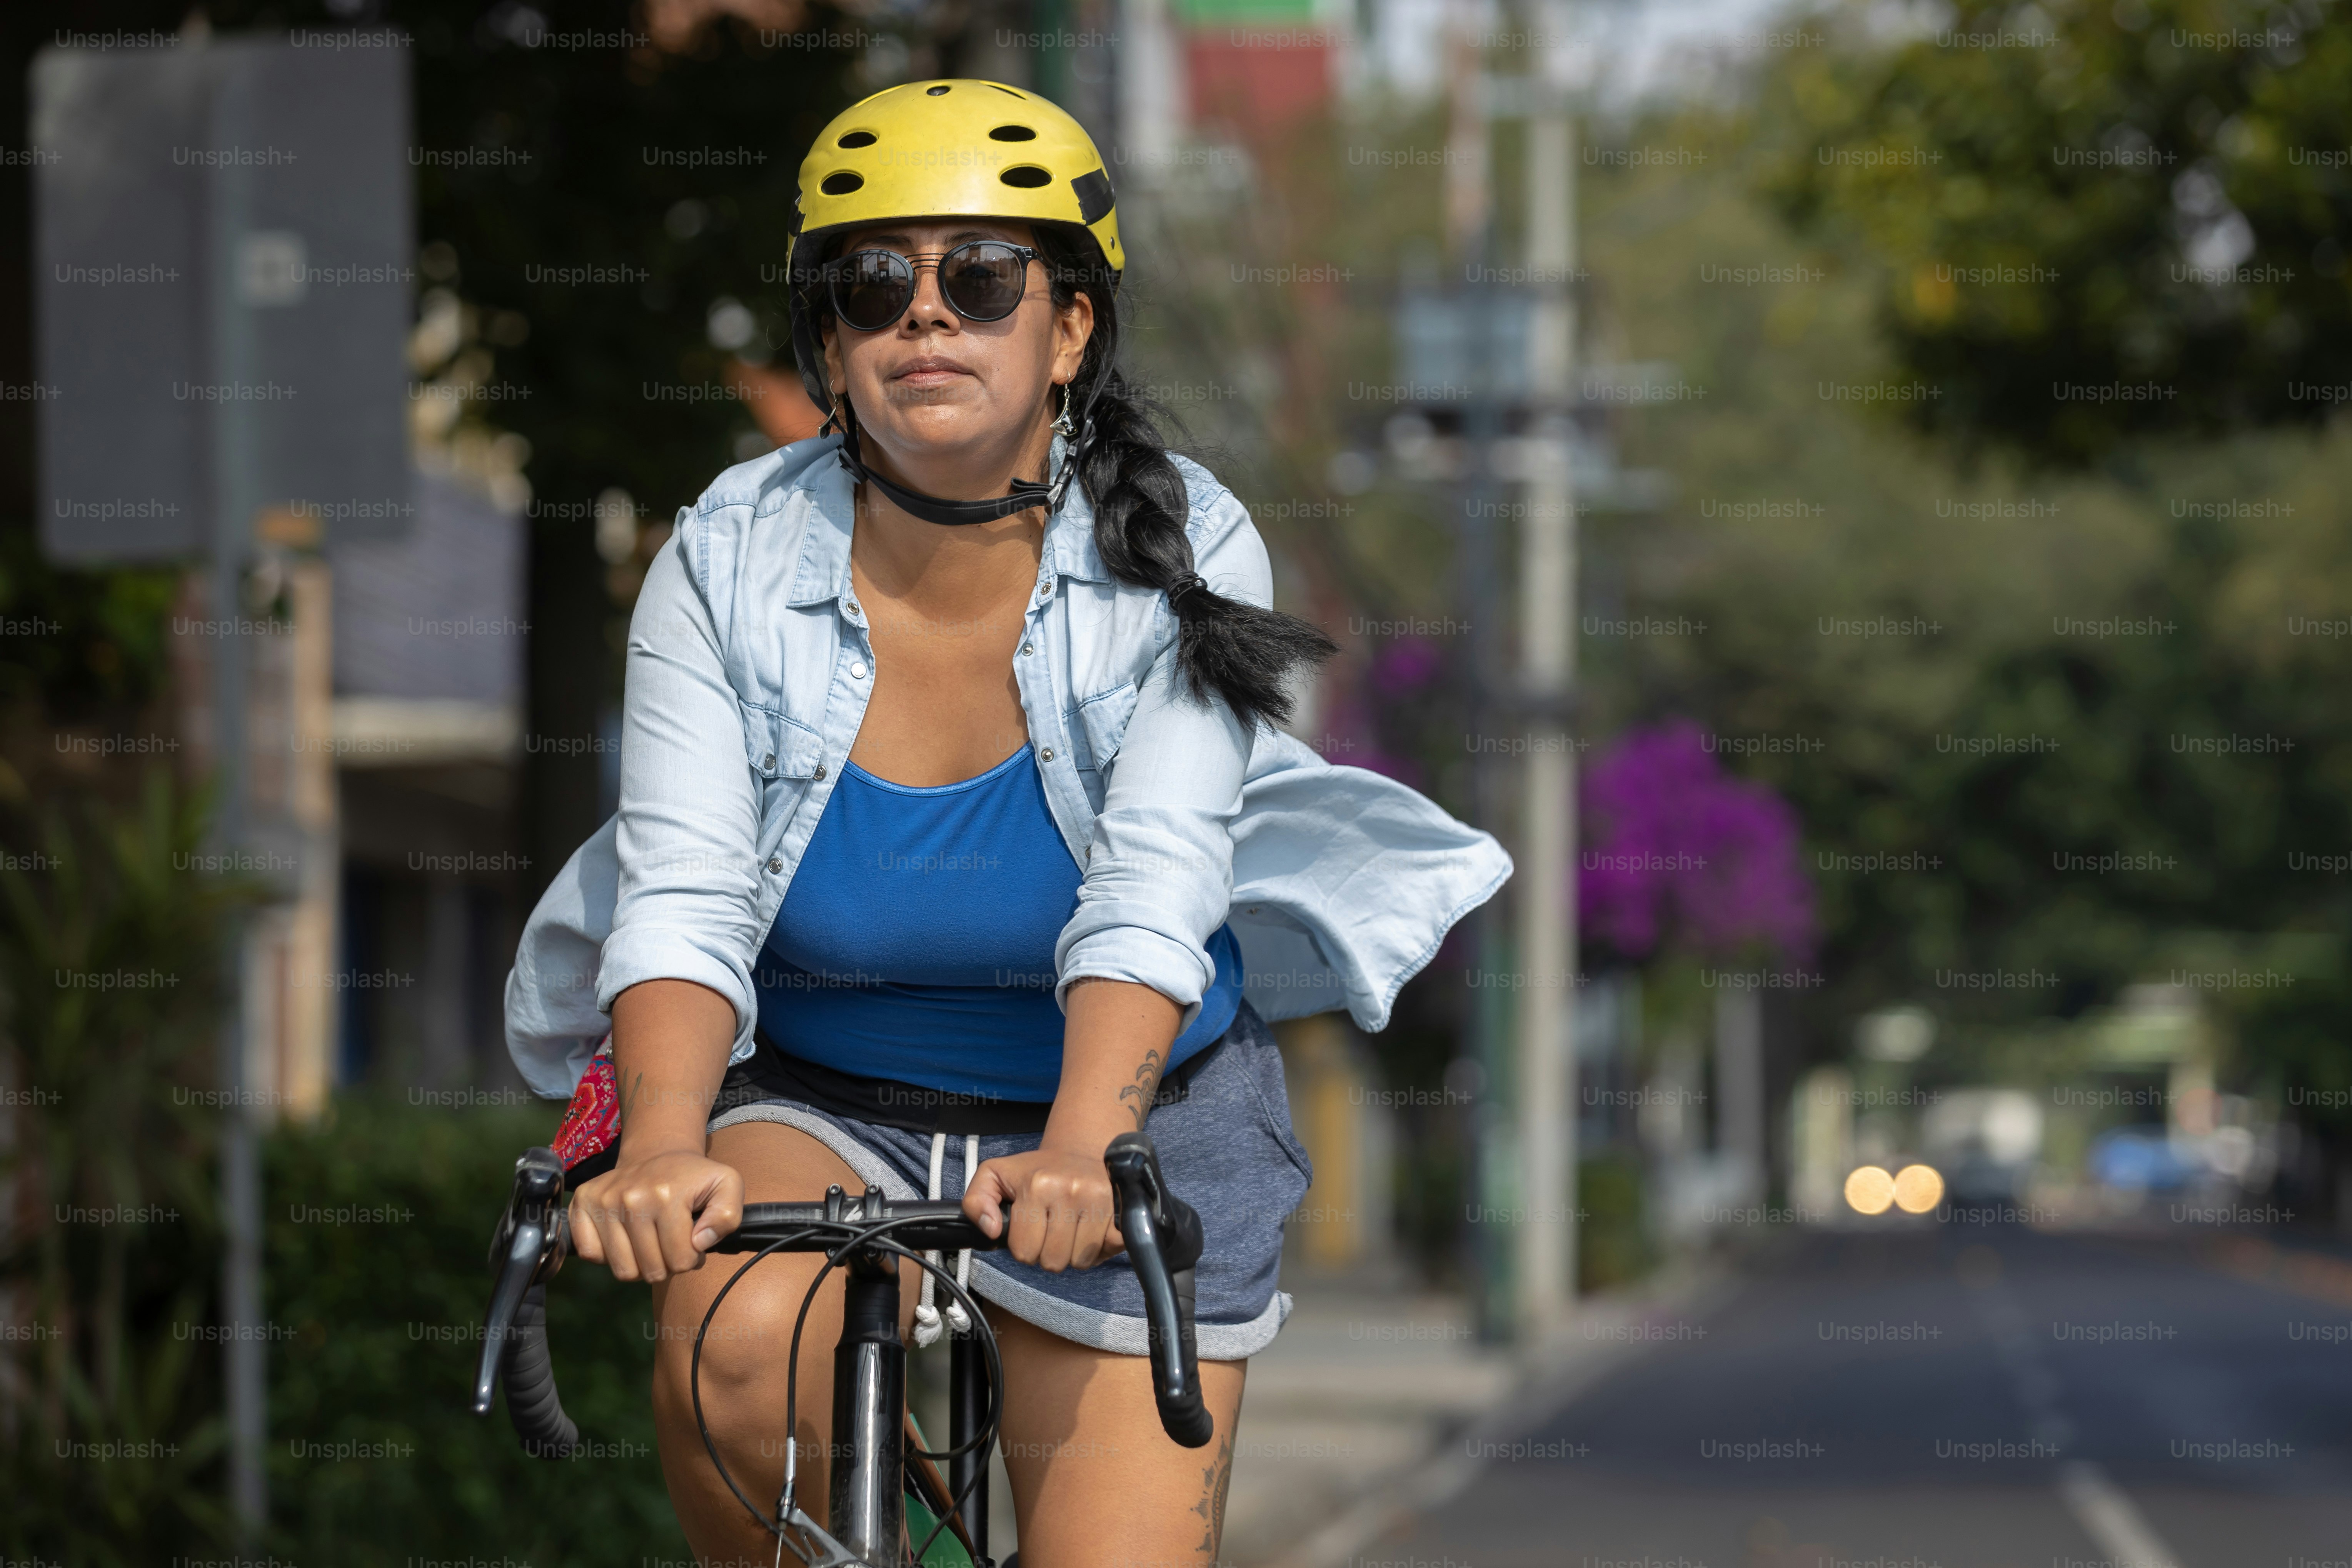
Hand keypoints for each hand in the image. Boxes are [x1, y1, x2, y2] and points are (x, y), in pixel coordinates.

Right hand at [569, 1147, 743, 1282]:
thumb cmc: (693, 1178)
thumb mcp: (727, 1185)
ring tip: (650, 1241)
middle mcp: (630, 1197)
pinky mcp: (583, 1202)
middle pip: (650, 1271)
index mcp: (667, 1195)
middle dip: (667, 1264)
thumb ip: (728, 1216)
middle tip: (670, 1242)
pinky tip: (625, 1236)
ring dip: (640, 1264)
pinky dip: (609, 1255)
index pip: (680, 1262)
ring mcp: (603, 1200)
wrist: (657, 1154)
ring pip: (622, 1270)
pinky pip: (591, 1254)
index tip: (692, 1240)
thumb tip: (700, 1243)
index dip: (691, 1258)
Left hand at [963, 1144, 1125, 1272]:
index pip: (1024, 1252)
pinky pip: (1107, 1250)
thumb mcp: (994, 1175)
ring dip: (1072, 1253)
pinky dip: (1099, 1248)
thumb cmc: (1035, 1171)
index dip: (1024, 1246)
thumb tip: (991, 1231)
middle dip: (1047, 1253)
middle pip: (1053, 1262)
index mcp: (1038, 1185)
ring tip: (1069, 1229)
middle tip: (1050, 1229)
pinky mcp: (1122, 1209)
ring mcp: (1100, 1200)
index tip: (1029, 1227)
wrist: (1080, 1152)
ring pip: (1080, 1261)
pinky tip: (1090, 1230)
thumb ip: (976, 1201)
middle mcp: (1070, 1191)